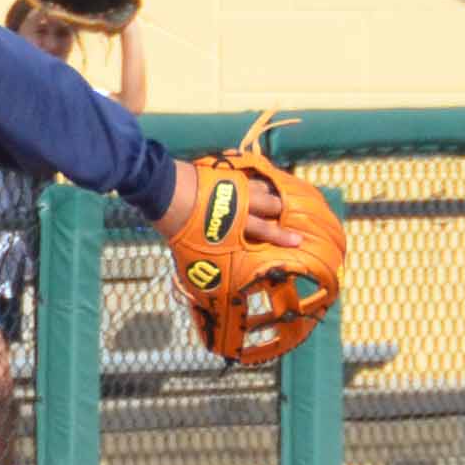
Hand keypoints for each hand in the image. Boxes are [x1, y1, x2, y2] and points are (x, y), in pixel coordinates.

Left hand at [165, 154, 308, 254]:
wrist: (165, 191)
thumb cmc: (176, 226)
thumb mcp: (192, 255)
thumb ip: (206, 268)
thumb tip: (207, 291)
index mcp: (236, 226)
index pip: (266, 233)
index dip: (282, 238)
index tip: (299, 242)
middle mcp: (242, 204)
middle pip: (270, 208)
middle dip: (282, 215)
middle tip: (294, 219)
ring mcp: (234, 186)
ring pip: (262, 189)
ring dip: (272, 195)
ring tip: (281, 199)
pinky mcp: (224, 173)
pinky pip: (247, 176)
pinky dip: (255, 180)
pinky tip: (258, 180)